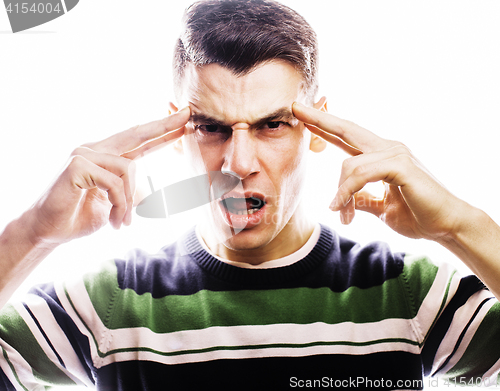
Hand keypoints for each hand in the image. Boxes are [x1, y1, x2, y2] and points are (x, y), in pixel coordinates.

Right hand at [26, 107, 189, 244]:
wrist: (48, 231)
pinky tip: (113, 220)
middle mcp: (95, 149)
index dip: (161, 131)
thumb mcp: (115, 205)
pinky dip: (119, 204)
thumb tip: (150, 191)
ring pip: (128, 169)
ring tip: (122, 223)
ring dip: (129, 203)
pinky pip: (114, 182)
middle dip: (164, 125)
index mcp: (106, 156)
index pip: (138, 141)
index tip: (183, 122)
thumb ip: (131, 192)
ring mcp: (84, 154)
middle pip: (136, 133)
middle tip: (187, 115)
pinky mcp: (76, 165)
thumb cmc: (79, 217)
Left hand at [292, 101, 467, 241]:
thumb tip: (344, 203)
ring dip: (340, 194)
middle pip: (347, 129)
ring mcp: (396, 153)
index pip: (348, 137)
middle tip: (294, 107)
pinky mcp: (401, 165)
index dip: (325, 126)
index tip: (303, 116)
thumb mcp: (379, 208)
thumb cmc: (417, 215)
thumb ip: (361, 200)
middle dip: (320, 119)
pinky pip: (362, 173)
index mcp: (381, 155)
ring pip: (349, 165)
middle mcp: (388, 148)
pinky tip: (343, 209)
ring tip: (342, 215)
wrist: (447, 226)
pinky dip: (347, 192)